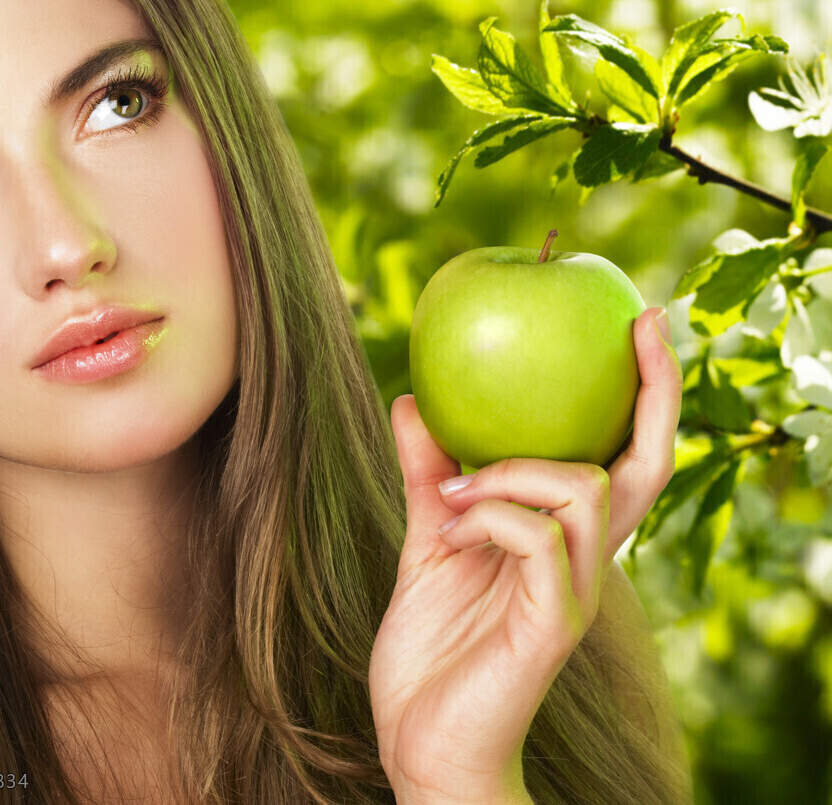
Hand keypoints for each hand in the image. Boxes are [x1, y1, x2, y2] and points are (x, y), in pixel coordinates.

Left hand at [370, 306, 680, 804]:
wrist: (420, 742)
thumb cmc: (433, 649)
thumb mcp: (428, 542)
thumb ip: (429, 476)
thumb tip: (411, 399)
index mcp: (563, 540)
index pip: (623, 458)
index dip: (645, 395)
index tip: (640, 322)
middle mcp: (586, 563)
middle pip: (643, 468)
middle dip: (653, 393)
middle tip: (639, 329)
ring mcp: (574, 594)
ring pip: (586, 490)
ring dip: (510, 469)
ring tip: (454, 489)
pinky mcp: (552, 625)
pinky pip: (538, 539)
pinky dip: (489, 514)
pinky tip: (449, 529)